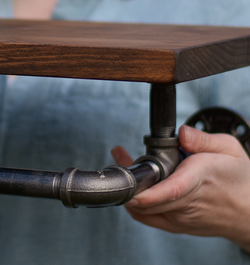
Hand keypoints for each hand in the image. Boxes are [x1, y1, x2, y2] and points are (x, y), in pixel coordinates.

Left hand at [111, 125, 249, 251]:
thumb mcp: (228, 148)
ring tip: (124, 161)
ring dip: (129, 186)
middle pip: (150, 197)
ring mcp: (180, 217)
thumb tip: (182, 133)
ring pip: (144, 207)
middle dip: (129, 176)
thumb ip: (203, 139)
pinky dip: (133, 202)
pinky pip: (147, 217)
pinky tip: (132, 184)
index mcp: (200, 179)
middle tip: (120, 153)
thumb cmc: (239, 179)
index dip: (149, 190)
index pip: (173, 189)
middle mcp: (188, 202)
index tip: (131, 183)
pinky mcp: (175, 225)